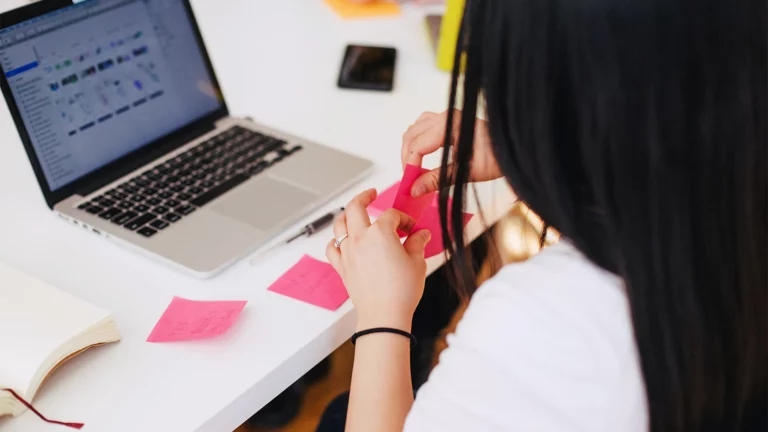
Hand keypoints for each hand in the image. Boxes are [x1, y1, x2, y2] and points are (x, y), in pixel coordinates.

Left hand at [326, 189, 431, 331]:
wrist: (384, 316)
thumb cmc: (402, 291)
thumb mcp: (417, 263)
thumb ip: (417, 243)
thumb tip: (421, 234)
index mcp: (380, 233)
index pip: (391, 215)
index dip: (403, 219)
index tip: (411, 228)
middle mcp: (360, 238)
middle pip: (355, 207)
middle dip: (364, 196)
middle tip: (371, 194)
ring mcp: (348, 252)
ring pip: (339, 224)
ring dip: (347, 215)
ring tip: (355, 212)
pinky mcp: (341, 267)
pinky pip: (332, 247)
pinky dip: (335, 240)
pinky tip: (342, 240)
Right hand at [401, 109, 501, 196]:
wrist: (514, 149)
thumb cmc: (496, 159)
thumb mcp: (465, 173)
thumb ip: (437, 180)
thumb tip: (414, 190)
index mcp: (451, 125)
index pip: (418, 145)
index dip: (410, 166)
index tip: (409, 184)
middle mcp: (447, 116)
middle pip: (412, 135)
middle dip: (407, 158)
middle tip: (410, 179)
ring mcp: (447, 115)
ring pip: (415, 129)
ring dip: (410, 148)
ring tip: (414, 169)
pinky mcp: (449, 120)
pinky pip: (424, 126)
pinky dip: (418, 140)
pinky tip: (422, 155)